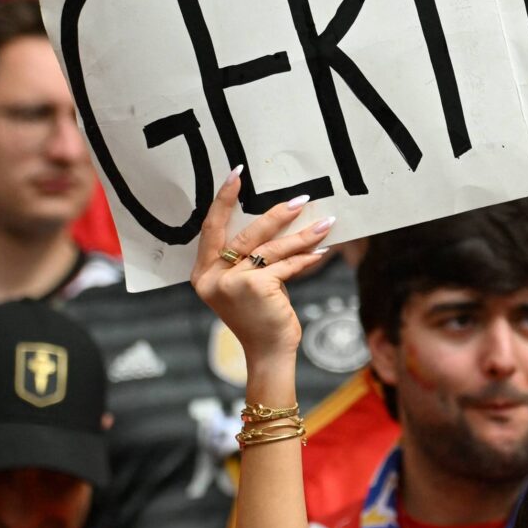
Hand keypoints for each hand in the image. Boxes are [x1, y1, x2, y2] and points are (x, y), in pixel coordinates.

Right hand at [190, 172, 336, 370]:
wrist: (268, 353)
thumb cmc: (259, 315)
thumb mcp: (245, 284)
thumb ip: (249, 258)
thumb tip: (277, 219)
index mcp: (202, 274)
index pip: (211, 229)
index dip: (223, 200)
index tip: (237, 174)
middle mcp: (212, 278)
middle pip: (245, 234)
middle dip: (275, 214)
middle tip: (299, 199)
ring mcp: (232, 283)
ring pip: (271, 249)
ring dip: (302, 235)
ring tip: (325, 224)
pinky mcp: (256, 287)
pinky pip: (286, 265)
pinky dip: (306, 258)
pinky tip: (321, 251)